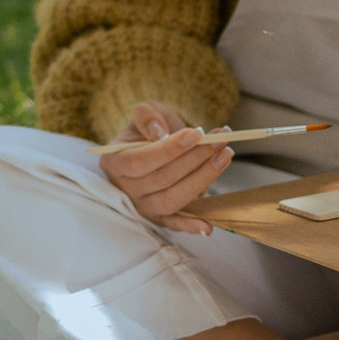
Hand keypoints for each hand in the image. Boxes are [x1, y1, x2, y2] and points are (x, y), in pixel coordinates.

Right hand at [100, 101, 234, 235]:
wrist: (153, 147)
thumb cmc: (149, 129)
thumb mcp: (145, 113)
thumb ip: (148, 116)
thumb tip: (160, 133)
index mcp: (114, 162)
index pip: (140, 161)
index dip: (169, 149)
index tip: (197, 134)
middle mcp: (124, 188)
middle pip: (161, 179)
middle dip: (195, 159)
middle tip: (219, 142)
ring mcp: (141, 206)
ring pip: (171, 200)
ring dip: (202, 180)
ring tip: (224, 157)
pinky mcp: (158, 218)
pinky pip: (174, 224)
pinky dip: (190, 226)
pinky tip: (209, 226)